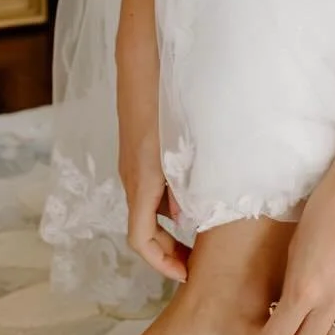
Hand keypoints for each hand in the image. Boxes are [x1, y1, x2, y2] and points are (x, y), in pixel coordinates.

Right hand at [116, 32, 187, 286]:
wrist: (143, 59)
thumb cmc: (165, 99)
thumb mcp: (181, 146)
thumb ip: (185, 183)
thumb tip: (184, 217)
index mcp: (141, 180)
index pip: (140, 240)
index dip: (161, 263)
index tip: (186, 275)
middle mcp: (133, 176)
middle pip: (144, 229)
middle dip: (169, 251)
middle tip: (198, 264)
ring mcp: (134, 164)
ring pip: (148, 209)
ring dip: (170, 228)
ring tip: (201, 236)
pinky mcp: (139, 152)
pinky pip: (150, 189)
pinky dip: (168, 204)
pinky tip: (195, 197)